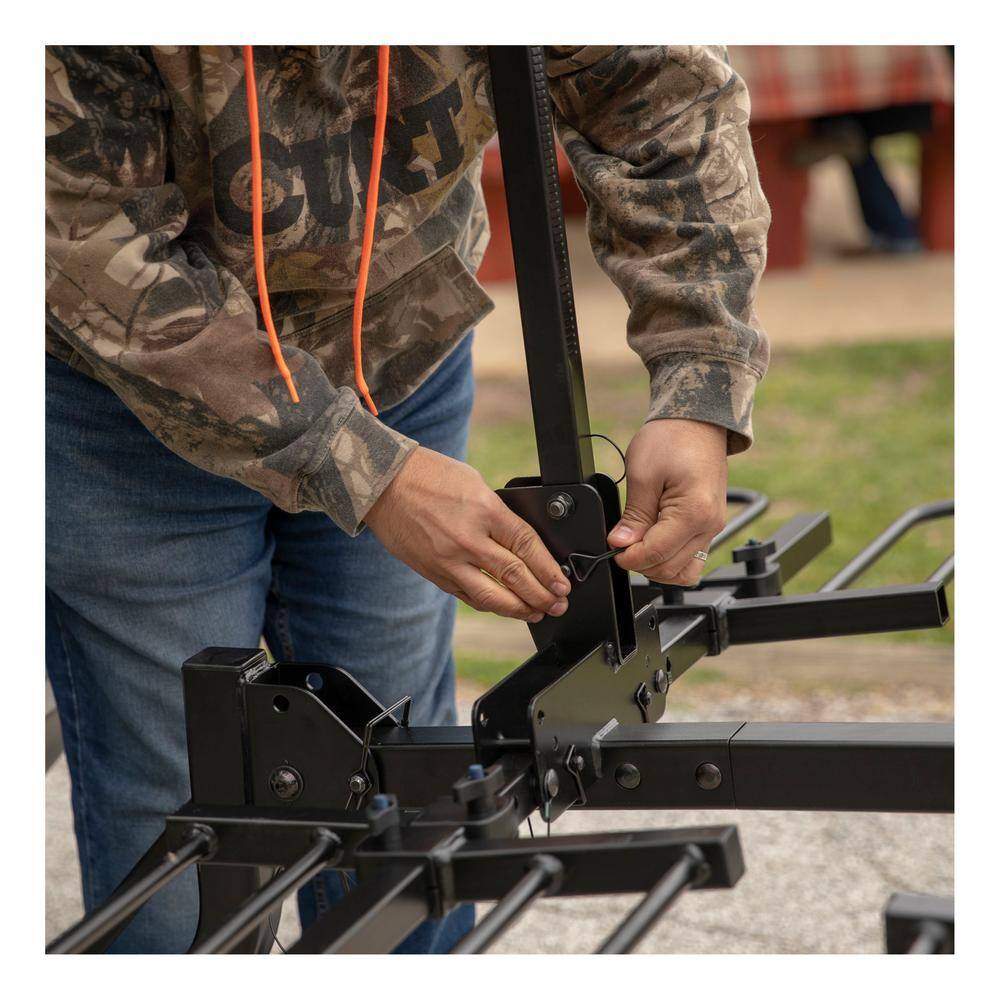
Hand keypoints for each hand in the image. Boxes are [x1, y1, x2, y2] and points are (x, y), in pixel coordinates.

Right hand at [366, 447, 570, 621]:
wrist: (384, 483)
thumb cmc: (429, 476)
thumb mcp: (475, 483)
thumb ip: (499, 514)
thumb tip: (523, 542)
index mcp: (484, 510)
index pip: (527, 546)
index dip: (549, 570)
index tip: (563, 583)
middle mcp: (467, 539)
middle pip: (515, 576)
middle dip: (542, 595)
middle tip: (558, 604)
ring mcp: (448, 560)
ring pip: (492, 596)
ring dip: (519, 609)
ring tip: (537, 613)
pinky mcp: (434, 572)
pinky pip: (468, 596)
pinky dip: (490, 604)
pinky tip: (504, 607)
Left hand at [609, 420, 727, 585]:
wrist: (697, 421)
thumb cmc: (672, 438)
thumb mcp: (642, 475)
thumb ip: (633, 516)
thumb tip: (621, 544)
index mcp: (694, 513)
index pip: (656, 554)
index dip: (628, 557)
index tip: (613, 548)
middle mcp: (710, 525)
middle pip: (670, 569)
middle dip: (640, 562)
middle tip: (622, 543)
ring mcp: (713, 527)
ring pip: (684, 571)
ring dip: (657, 566)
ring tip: (638, 544)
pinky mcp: (709, 525)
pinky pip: (692, 557)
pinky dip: (672, 559)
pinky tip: (654, 542)